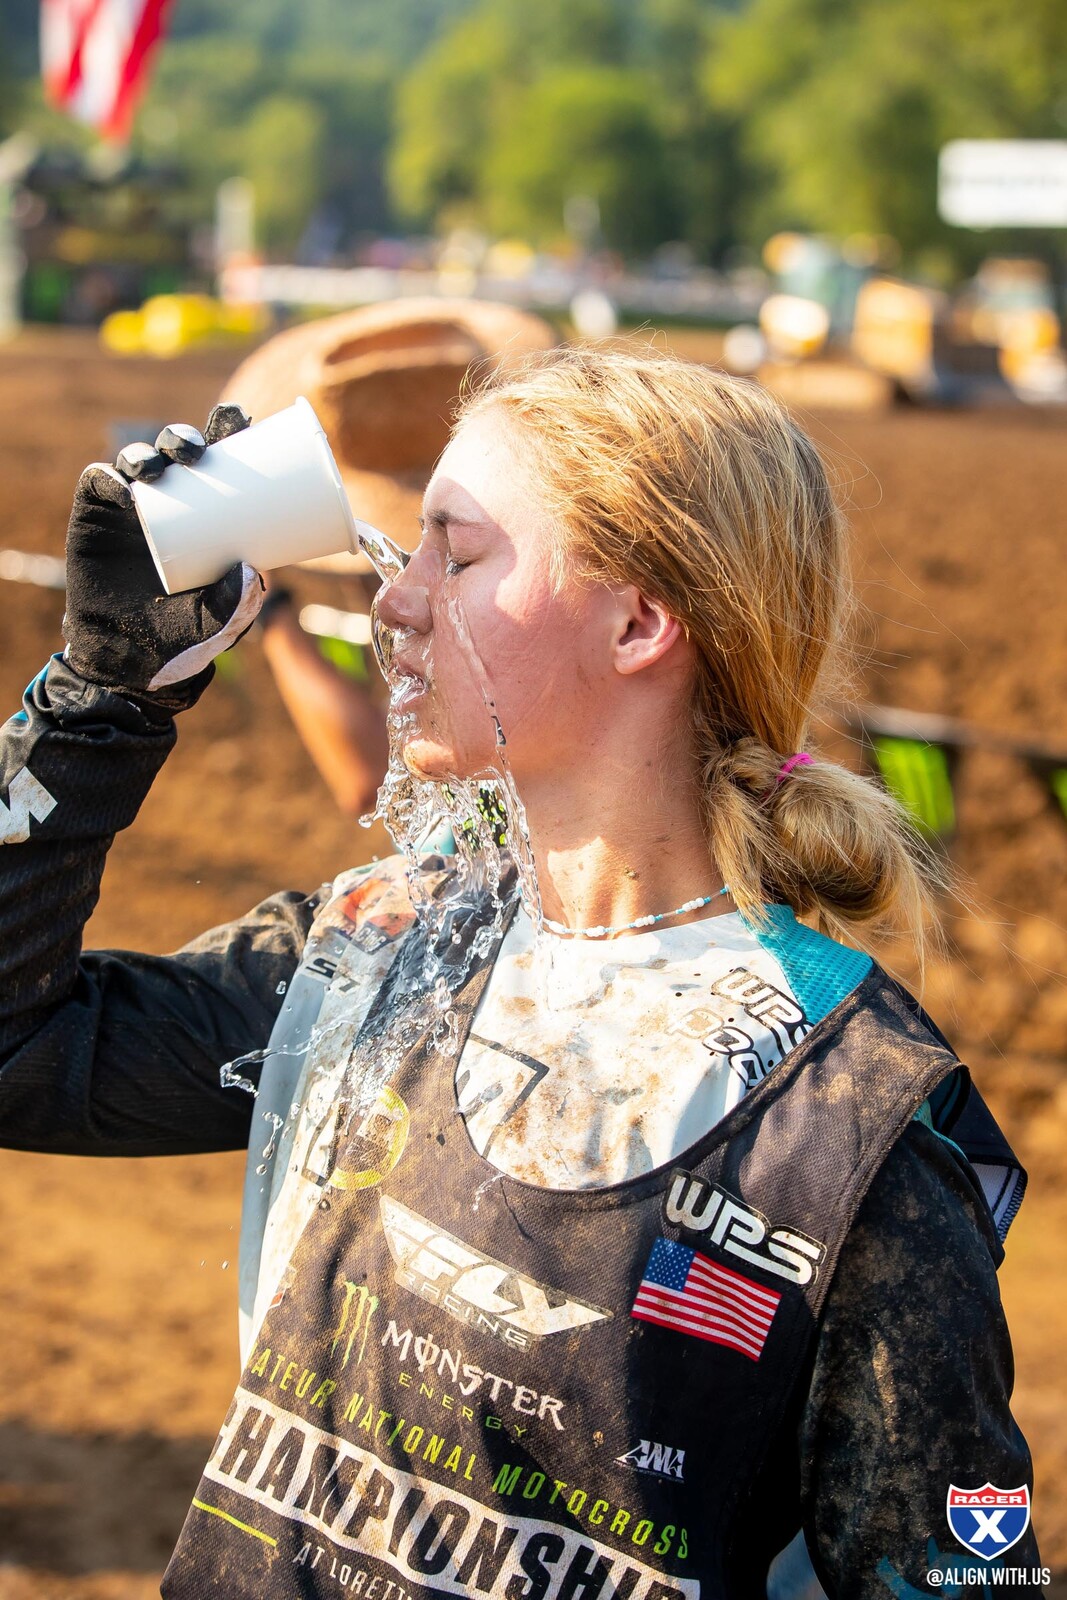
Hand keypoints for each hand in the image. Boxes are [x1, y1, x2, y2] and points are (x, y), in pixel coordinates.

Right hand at [62, 404, 264, 710]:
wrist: (129, 658)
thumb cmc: (184, 634)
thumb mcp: (219, 622)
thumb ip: (238, 602)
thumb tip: (255, 571)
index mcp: (207, 511)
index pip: (220, 462)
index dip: (229, 433)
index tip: (243, 420)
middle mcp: (169, 500)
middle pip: (179, 453)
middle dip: (189, 438)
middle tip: (200, 450)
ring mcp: (130, 506)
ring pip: (139, 462)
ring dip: (150, 453)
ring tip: (161, 467)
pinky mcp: (96, 517)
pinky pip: (99, 485)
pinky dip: (107, 478)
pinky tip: (120, 482)